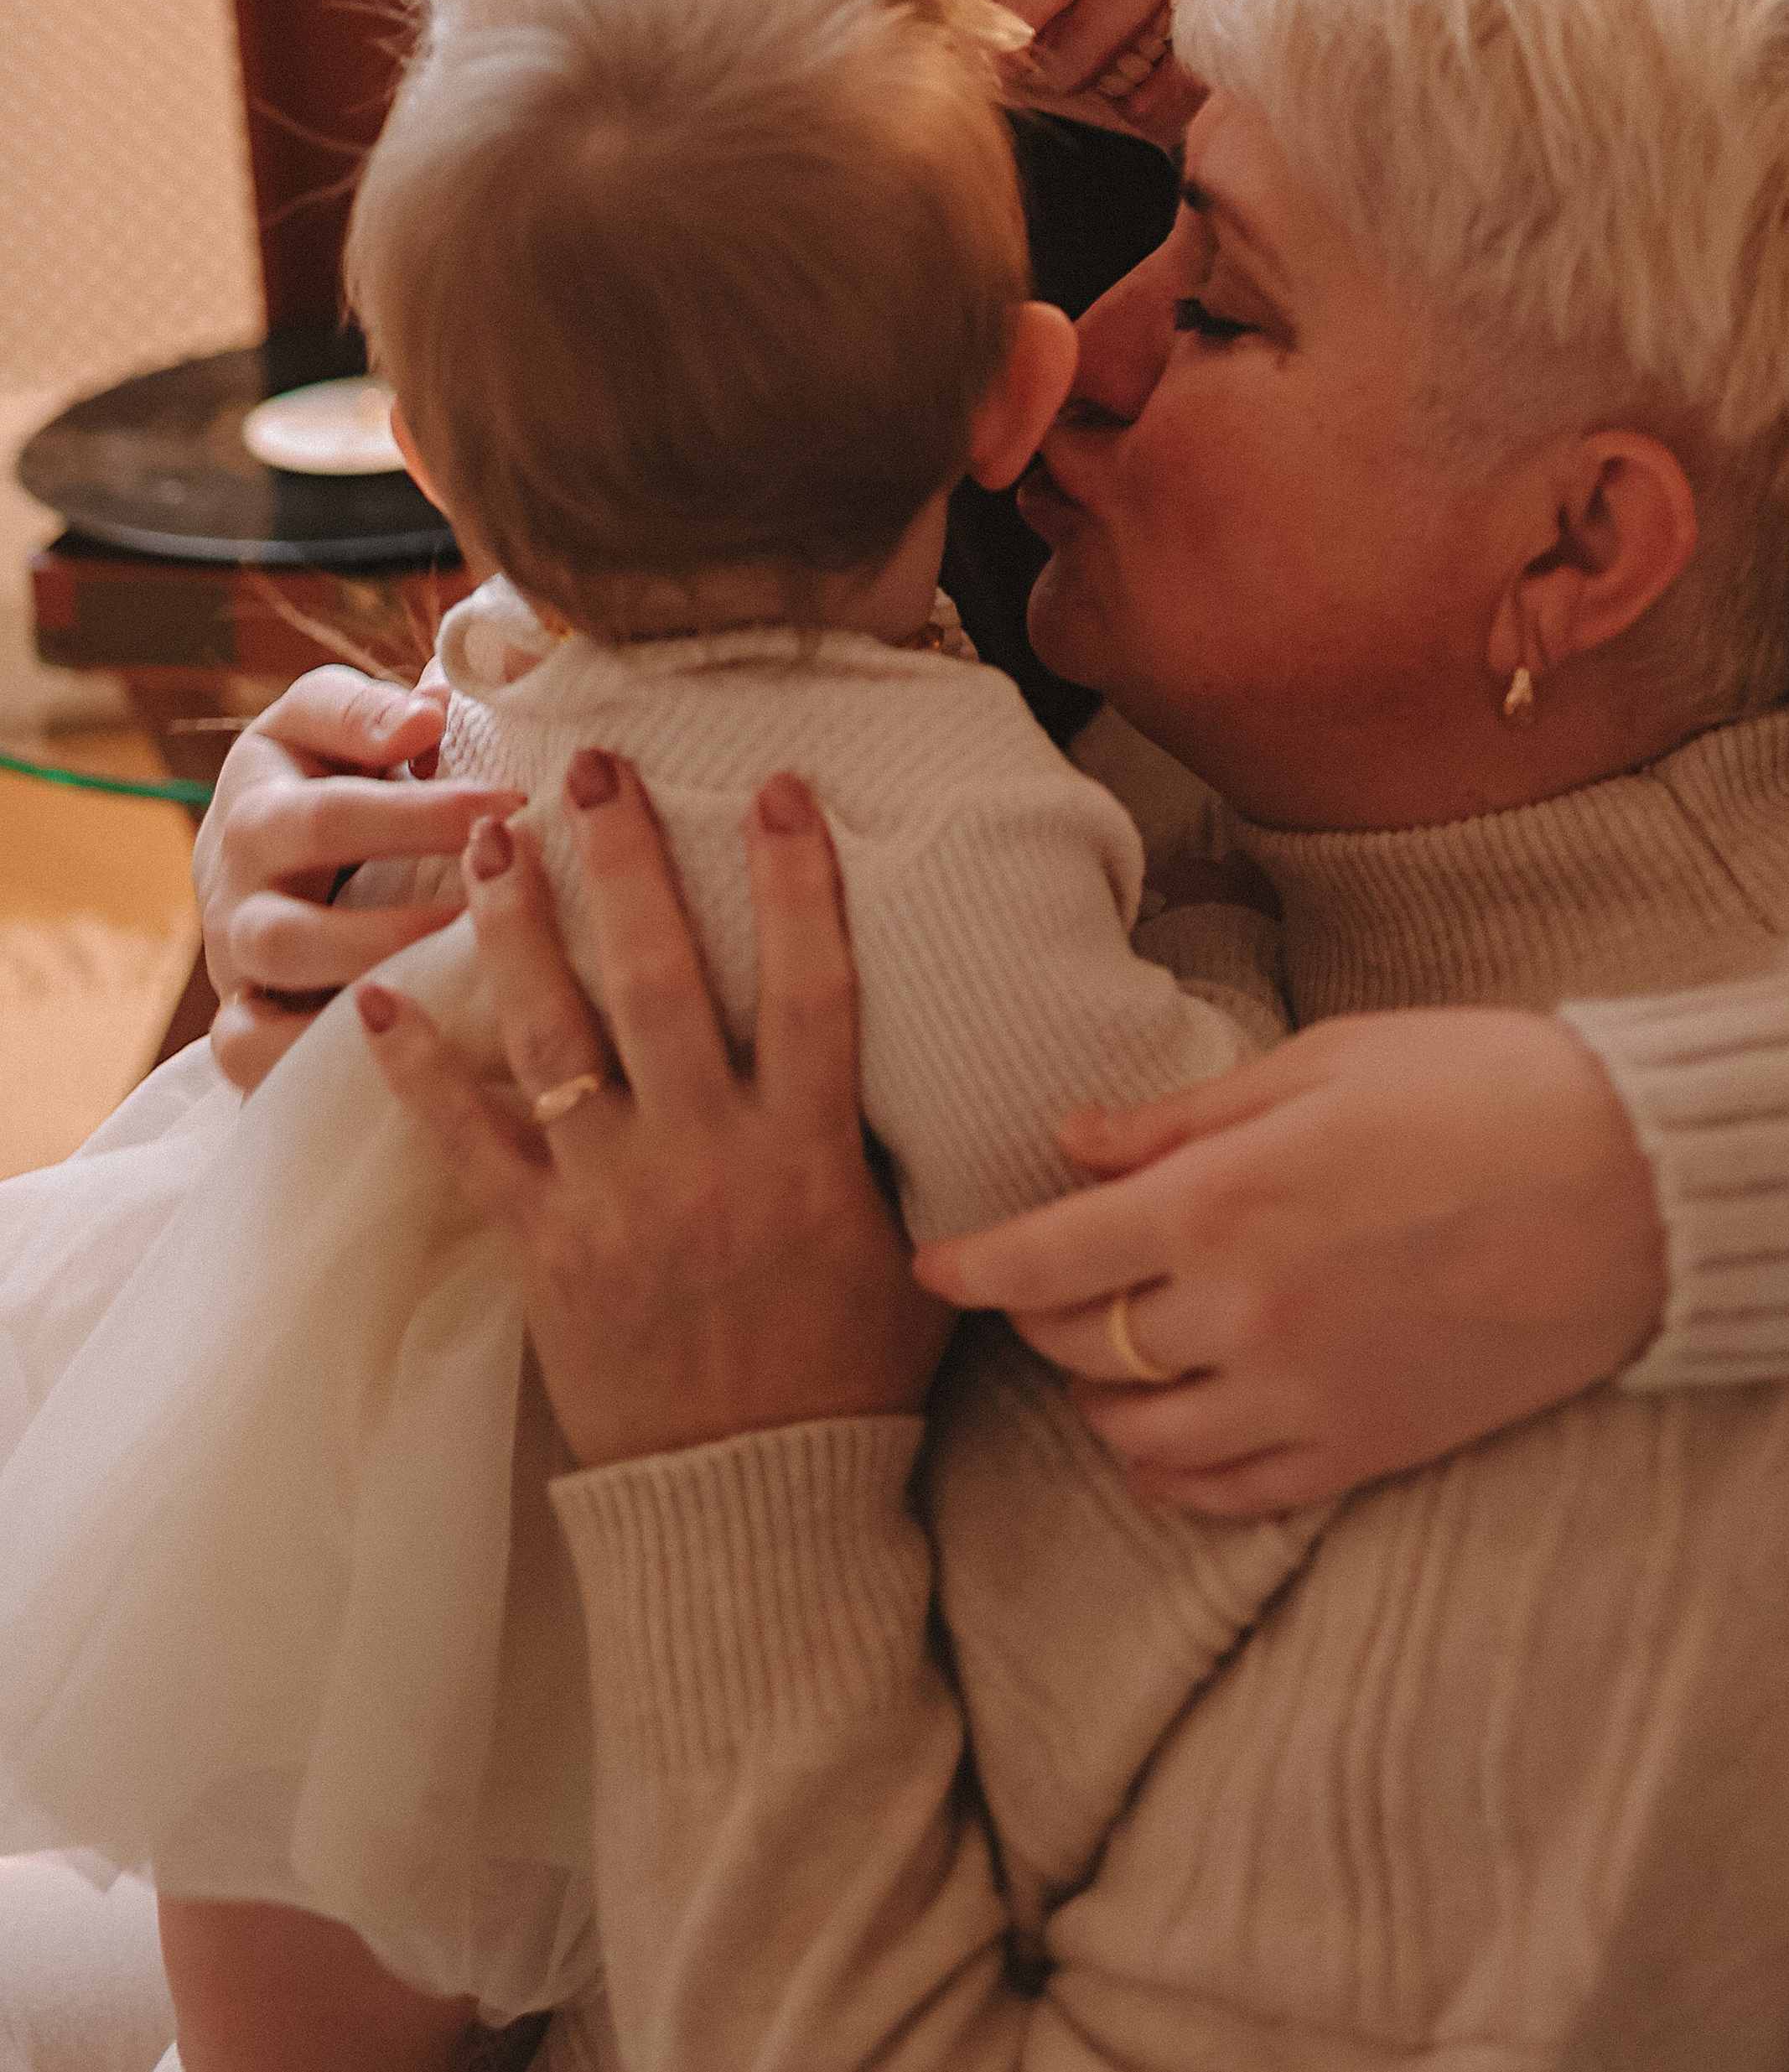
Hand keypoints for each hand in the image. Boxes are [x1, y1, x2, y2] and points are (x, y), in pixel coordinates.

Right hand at [196, 663, 524, 1087]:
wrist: (263, 872)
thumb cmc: (330, 783)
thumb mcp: (339, 726)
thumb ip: (378, 711)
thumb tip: (433, 704)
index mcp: (265, 784)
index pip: (333, 774)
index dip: (421, 798)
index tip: (512, 798)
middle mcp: (237, 866)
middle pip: (306, 856)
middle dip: (407, 856)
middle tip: (501, 868)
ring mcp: (232, 949)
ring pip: (283, 955)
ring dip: (377, 954)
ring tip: (467, 952)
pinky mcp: (238, 1020)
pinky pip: (249, 1049)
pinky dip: (309, 1050)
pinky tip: (398, 1047)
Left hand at [361, 757, 950, 1470]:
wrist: (757, 1509)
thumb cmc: (852, 1379)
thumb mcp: (916, 1256)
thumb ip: (901, 1149)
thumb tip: (922, 1050)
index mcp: (809, 1154)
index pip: (814, 988)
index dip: (798, 884)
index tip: (780, 789)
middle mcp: (707, 1160)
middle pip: (662, 982)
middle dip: (625, 865)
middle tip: (593, 770)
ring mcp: (616, 1202)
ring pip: (558, 1039)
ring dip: (520, 929)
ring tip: (489, 837)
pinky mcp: (544, 1251)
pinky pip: (470, 1148)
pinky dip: (419, 1074)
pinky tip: (375, 1001)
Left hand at [915, 1009, 1666, 1514]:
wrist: (1637, 1185)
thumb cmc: (1481, 1088)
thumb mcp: (1321, 1063)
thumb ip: (1184, 1116)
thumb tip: (1076, 1139)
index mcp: (1224, 1202)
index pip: (1047, 1260)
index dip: (974, 1267)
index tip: (935, 1267)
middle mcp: (1246, 1313)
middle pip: (1082, 1345)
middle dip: (1041, 1316)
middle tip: (1044, 1282)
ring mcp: (1305, 1395)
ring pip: (1141, 1439)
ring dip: (1103, 1400)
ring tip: (1110, 1357)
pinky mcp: (1365, 1449)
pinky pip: (1229, 1496)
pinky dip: (1177, 1477)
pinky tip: (1173, 1441)